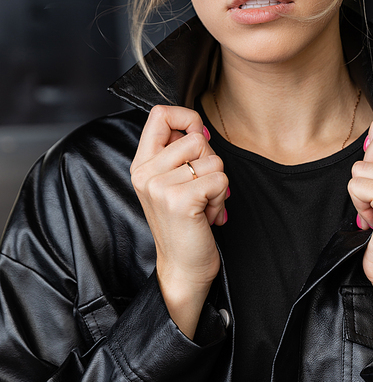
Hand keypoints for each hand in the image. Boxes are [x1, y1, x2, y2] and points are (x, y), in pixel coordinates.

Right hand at [130, 105, 228, 337]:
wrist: (182, 267)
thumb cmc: (183, 224)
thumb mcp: (172, 183)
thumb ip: (179, 153)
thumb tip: (200, 126)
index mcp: (141, 164)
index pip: (159, 114)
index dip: (186, 117)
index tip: (198, 135)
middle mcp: (146, 172)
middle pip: (195, 137)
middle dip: (209, 163)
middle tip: (199, 191)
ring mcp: (161, 186)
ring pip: (212, 160)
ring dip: (217, 184)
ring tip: (202, 205)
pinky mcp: (181, 199)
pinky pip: (220, 179)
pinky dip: (221, 198)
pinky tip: (207, 215)